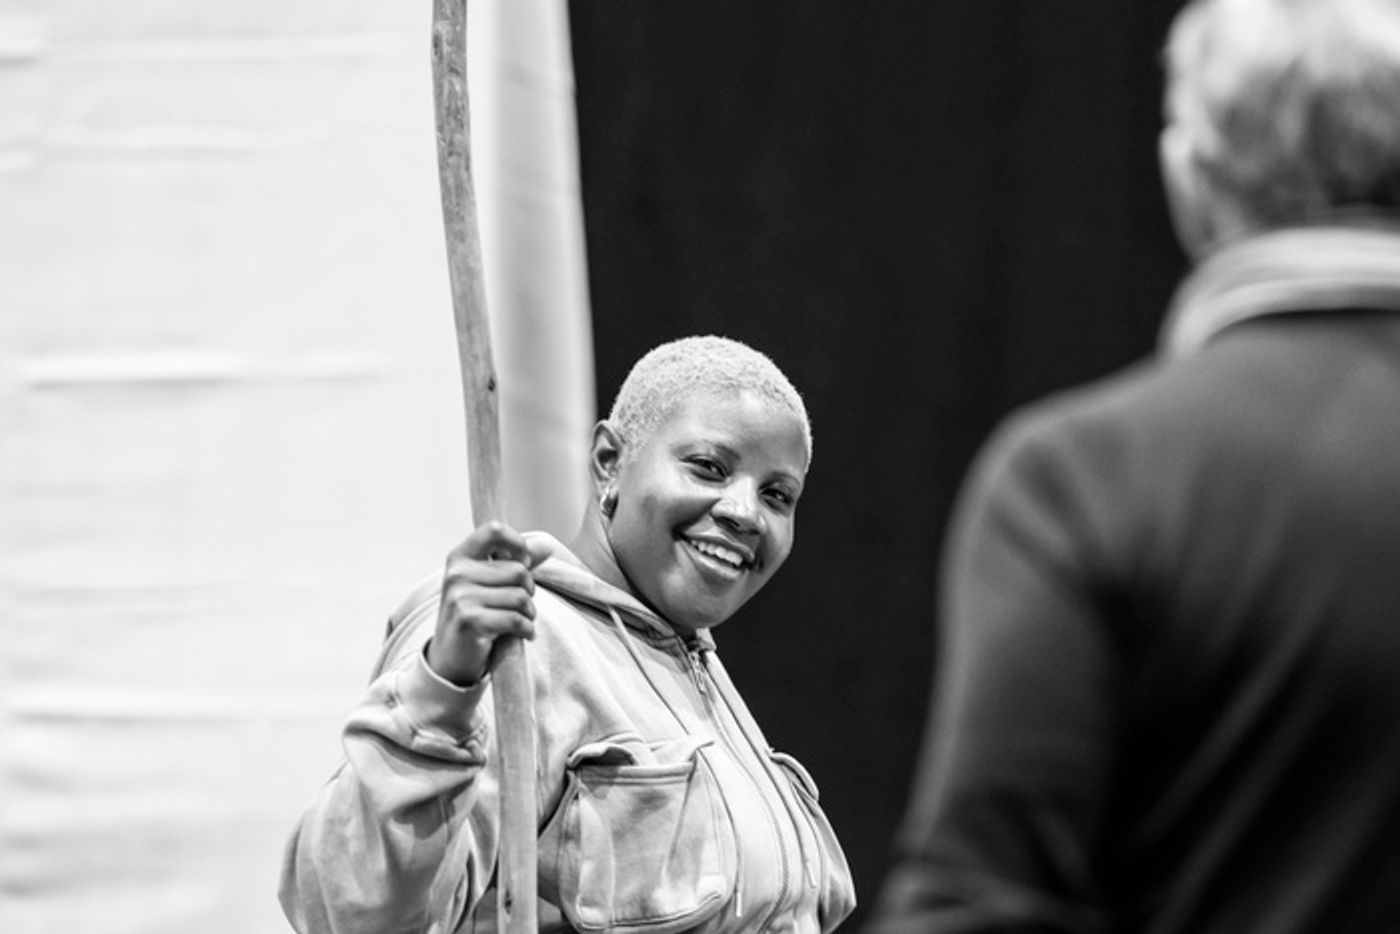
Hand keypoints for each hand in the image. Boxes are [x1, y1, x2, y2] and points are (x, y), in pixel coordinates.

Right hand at [426, 521, 547, 686]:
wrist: (449, 658)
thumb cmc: (474, 616)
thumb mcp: (489, 584)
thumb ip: (515, 562)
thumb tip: (546, 546)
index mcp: (460, 557)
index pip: (494, 531)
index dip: (518, 544)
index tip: (524, 562)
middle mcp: (457, 574)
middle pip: (518, 571)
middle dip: (528, 591)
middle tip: (518, 606)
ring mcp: (461, 598)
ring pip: (520, 597)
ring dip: (528, 613)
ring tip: (518, 621)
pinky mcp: (469, 622)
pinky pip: (516, 619)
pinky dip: (526, 630)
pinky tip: (521, 634)